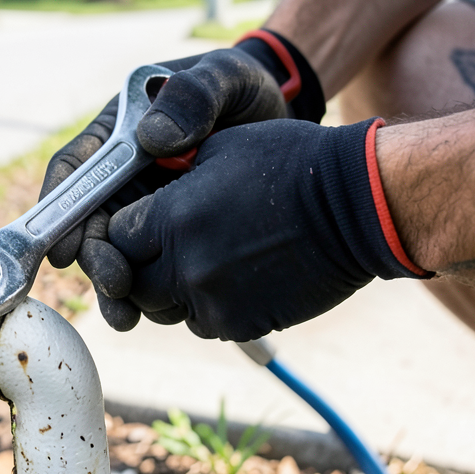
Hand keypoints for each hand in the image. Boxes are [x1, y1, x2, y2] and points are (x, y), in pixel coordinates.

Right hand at [40, 31, 323, 329]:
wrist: (285, 117)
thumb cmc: (244, 89)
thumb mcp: (225, 77)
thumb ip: (193, 95)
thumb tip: (152, 139)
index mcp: (119, 130)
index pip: (76, 167)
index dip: (61, 207)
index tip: (63, 247)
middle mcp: (121, 172)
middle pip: (90, 219)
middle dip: (94, 256)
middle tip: (114, 284)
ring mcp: (144, 204)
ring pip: (116, 250)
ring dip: (114, 285)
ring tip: (127, 315)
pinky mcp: (170, 232)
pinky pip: (150, 263)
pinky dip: (149, 291)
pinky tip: (158, 313)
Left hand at [91, 118, 431, 339]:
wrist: (358, 206)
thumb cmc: (289, 163)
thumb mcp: (218, 149)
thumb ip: (171, 178)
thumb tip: (145, 190)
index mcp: (173, 217)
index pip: (116, 239)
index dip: (122, 234)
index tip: (137, 226)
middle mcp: (187, 265)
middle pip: (133, 284)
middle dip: (140, 268)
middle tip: (160, 252)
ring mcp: (215, 300)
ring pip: (166, 309)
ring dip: (173, 291)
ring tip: (201, 263)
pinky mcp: (243, 324)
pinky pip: (204, 324)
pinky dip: (208, 308)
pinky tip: (232, 280)